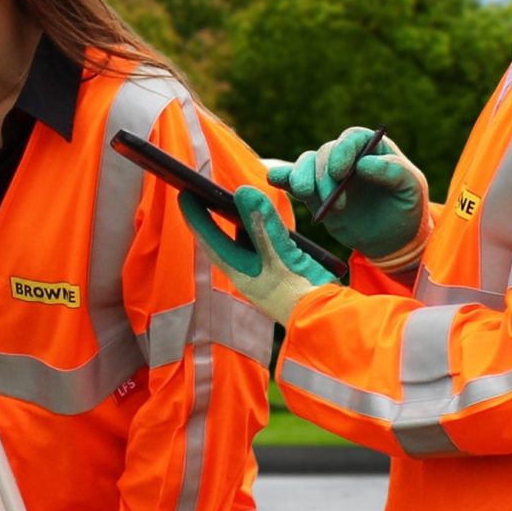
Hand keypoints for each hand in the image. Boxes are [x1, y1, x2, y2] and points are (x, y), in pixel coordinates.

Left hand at [179, 188, 334, 326]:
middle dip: (212, 218)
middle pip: (224, 240)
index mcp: (240, 273)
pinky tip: (262, 218)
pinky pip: (263, 245)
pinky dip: (259, 229)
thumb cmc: (301, 292)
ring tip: (227, 200)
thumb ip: (263, 224)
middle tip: (202, 193)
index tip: (183, 194)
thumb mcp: (280, 255)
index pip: (211, 240)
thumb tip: (242, 192)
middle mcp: (248, 273)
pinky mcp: (281, 272)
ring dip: (236, 222)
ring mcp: (264, 274)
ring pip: (244, 242)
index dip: (196, 217)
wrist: (328, 318)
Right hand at [267, 127, 430, 270]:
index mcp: (372, 148)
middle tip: (334, 203)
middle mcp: (346, 156)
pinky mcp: (312, 193)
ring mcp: (326, 174)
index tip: (340, 172)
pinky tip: (275, 180)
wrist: (391, 239)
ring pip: (305, 164)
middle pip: (325, 153)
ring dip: (301, 177)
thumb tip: (364, 164)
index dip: (343, 151)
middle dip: (323, 176)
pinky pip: (292, 179)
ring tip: (305, 196)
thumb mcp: (412, 189)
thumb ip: (395, 172)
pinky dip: (281, 177)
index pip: (352, 138)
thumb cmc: (406, 207)